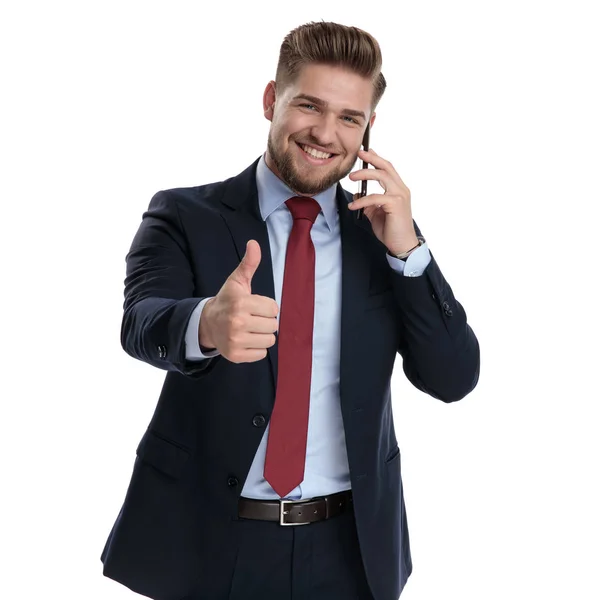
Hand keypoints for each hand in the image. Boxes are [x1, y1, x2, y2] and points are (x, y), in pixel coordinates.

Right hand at [199, 240, 278, 362]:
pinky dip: (257, 349)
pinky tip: (246, 340)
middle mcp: (237, 322)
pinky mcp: (235, 355)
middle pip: (273, 325)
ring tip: (250, 329)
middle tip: (252, 318)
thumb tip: (254, 243)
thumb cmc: (228, 301)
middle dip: (266, 321)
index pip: (273, 308)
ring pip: (269, 340)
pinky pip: (261, 354)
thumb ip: (249, 263)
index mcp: (240, 302)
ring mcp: (235, 340)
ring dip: (263, 335)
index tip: (254, 306)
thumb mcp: (237, 281)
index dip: (267, 306)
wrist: (207, 323)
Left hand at [348, 149, 418, 254]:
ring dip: (364, 174)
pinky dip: (362, 200)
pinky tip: (353, 205)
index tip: (366, 151)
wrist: (401, 245)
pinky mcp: (395, 204)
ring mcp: (400, 195)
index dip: (377, 159)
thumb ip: (368, 203)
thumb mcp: (375, 214)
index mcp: (398, 190)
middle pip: (386, 167)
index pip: (388, 169)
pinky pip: (374, 197)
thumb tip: (358, 194)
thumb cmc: (391, 230)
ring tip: (351, 177)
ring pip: (381, 176)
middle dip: (372, 158)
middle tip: (359, 154)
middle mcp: (401, 189)